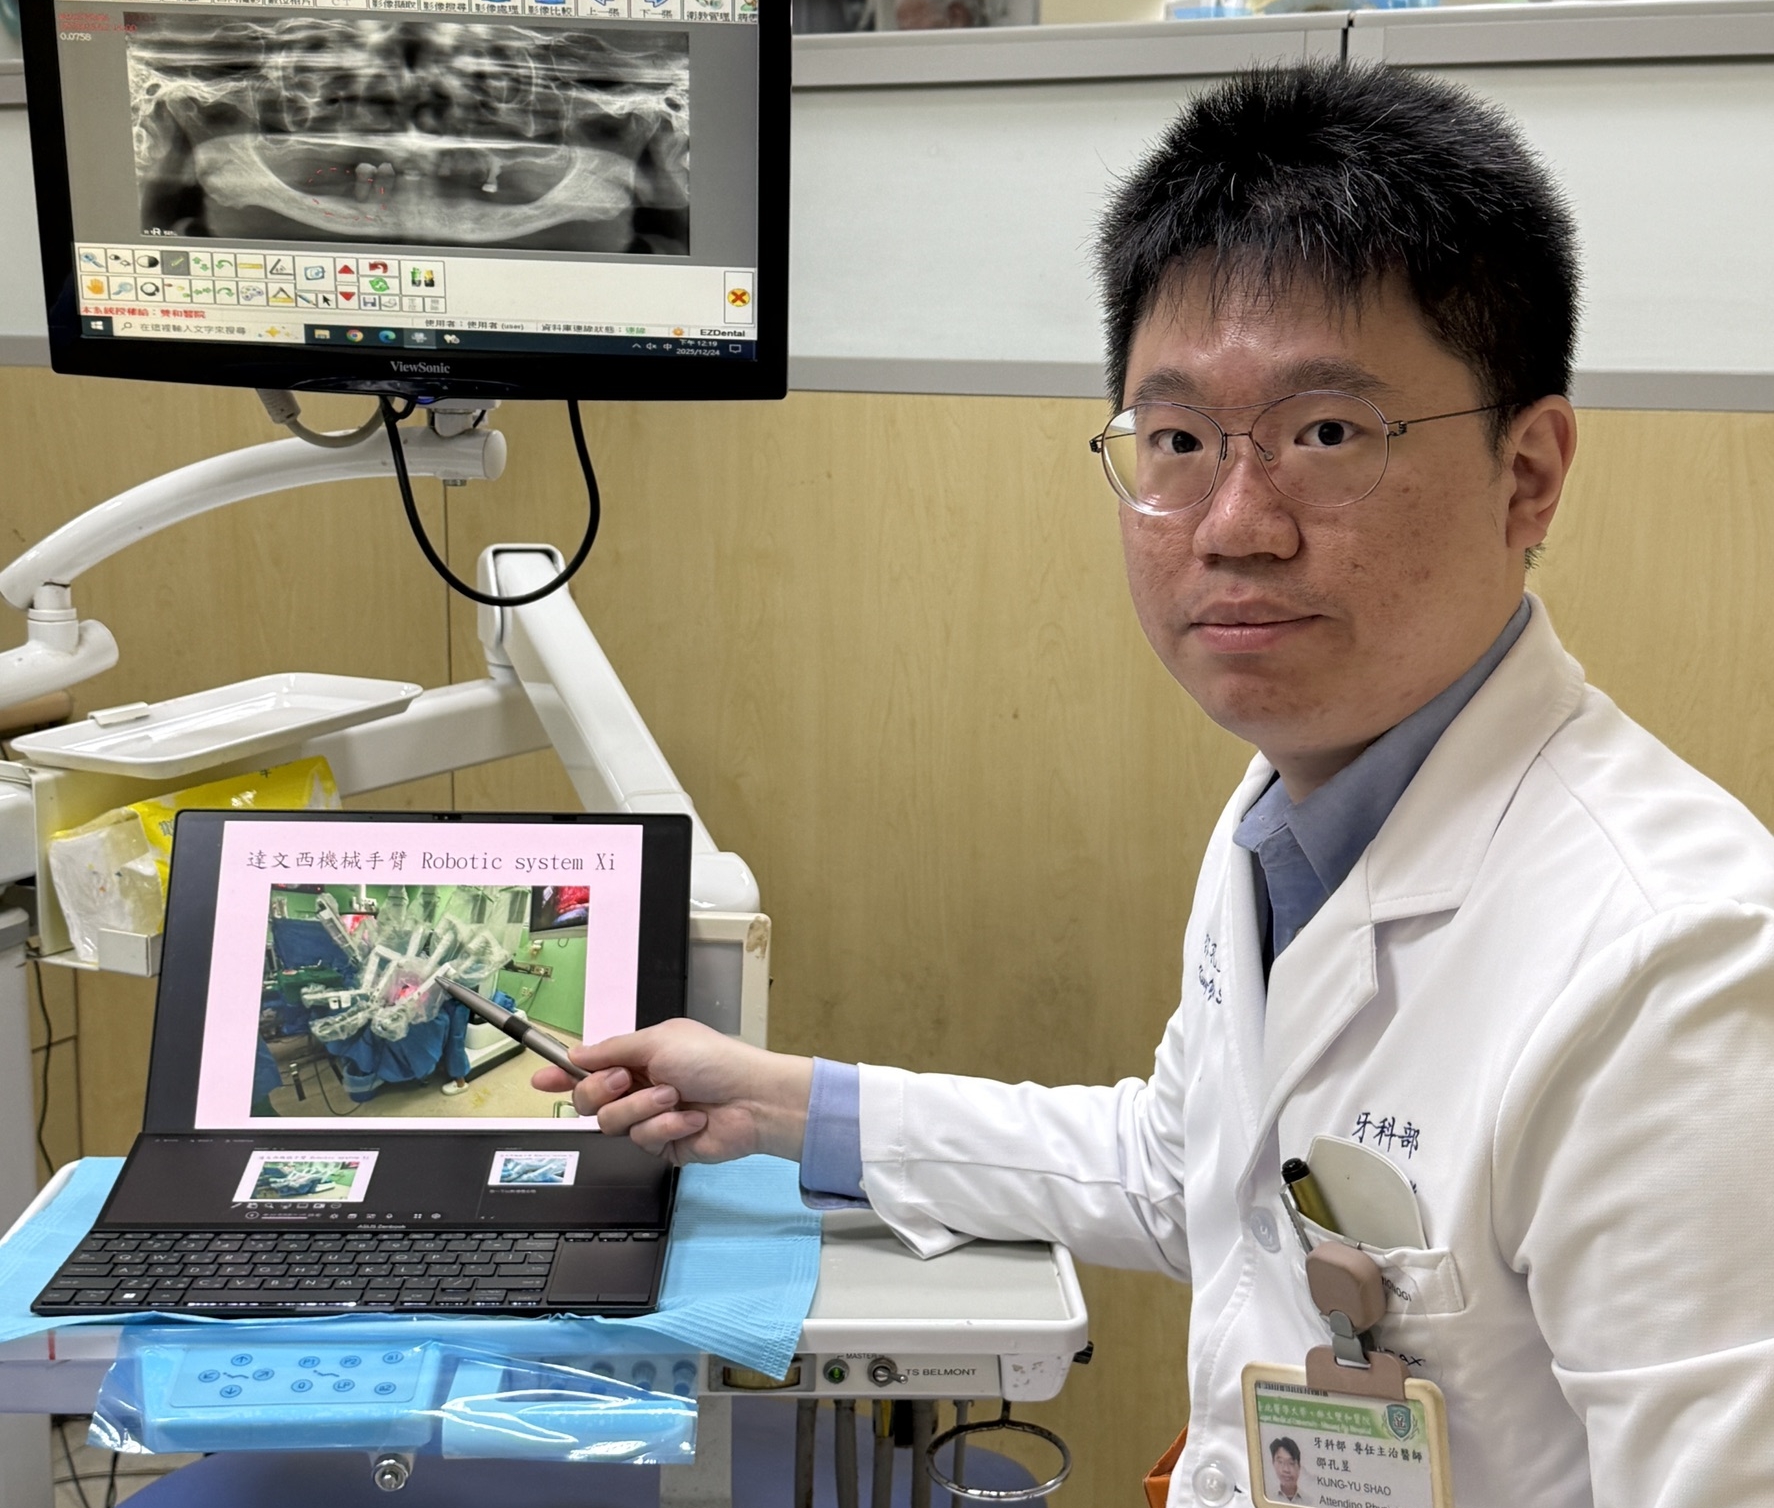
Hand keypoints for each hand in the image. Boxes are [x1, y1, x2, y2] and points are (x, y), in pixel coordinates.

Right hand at [531, 1018, 813, 1166]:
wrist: (752, 1099)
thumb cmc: (713, 1060)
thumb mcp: (658, 1040)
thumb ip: (611, 1049)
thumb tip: (575, 1054)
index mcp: (636, 1058)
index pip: (588, 1067)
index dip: (562, 1074)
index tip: (540, 1079)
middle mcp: (638, 1088)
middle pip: (587, 1100)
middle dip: (602, 1090)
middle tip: (626, 1079)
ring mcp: (648, 1117)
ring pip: (610, 1123)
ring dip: (643, 1107)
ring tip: (674, 1098)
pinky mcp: (662, 1144)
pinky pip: (643, 1140)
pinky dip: (667, 1126)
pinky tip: (691, 1119)